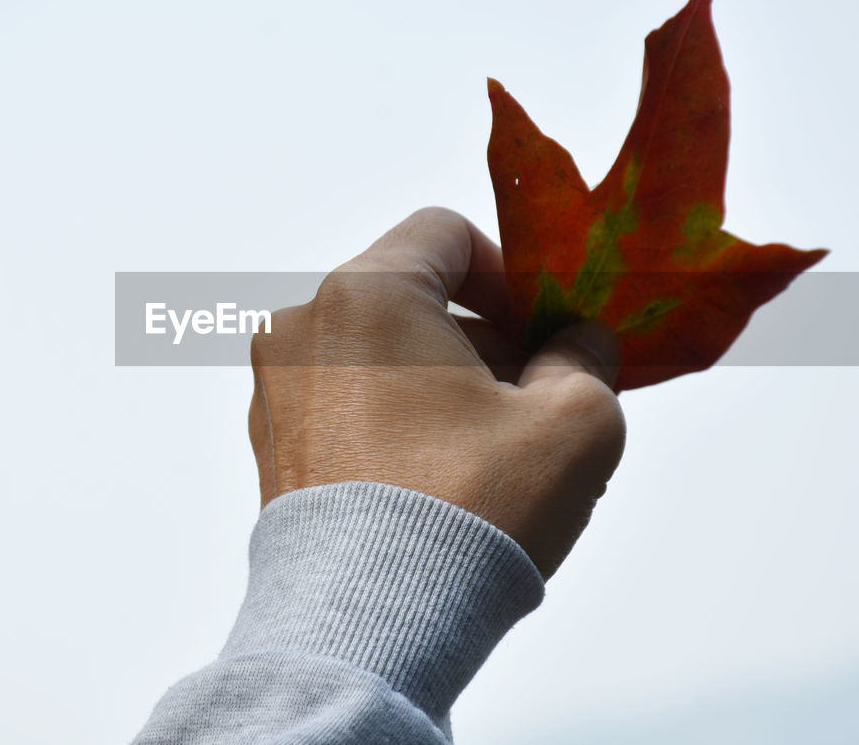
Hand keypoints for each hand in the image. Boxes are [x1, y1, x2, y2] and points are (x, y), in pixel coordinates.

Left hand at [248, 207, 626, 578]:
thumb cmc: (466, 511)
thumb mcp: (574, 422)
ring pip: (377, 354)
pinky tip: (436, 480)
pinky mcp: (270, 448)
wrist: (365, 625)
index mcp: (364, 295)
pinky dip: (394, 420)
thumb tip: (577, 342)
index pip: (445, 234)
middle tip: (535, 395)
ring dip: (440, 382)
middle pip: (411, 298)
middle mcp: (301, 329)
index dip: (510, 271)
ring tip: (489, 451)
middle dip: (483, 337)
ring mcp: (276, 391)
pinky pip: (344, 405)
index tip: (545, 328)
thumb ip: (587, 356)